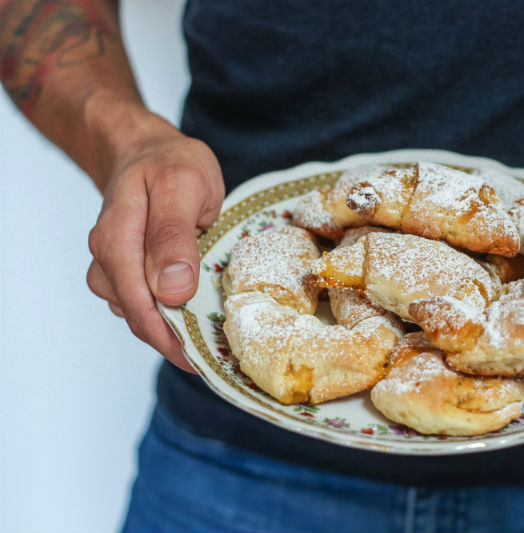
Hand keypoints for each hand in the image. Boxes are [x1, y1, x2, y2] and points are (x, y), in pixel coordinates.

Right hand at [86, 118, 224, 371]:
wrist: (147, 150)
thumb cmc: (169, 163)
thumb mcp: (183, 185)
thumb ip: (174, 235)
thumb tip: (171, 291)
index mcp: (117, 239)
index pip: (138, 303)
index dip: (170, 337)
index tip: (204, 358)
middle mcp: (108, 259)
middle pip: (138, 316)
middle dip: (176, 343)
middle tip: (219, 360)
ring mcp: (115, 268)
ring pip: (141, 315)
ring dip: (175, 333)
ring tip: (216, 344)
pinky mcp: (128, 272)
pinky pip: (146, 304)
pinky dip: (172, 317)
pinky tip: (200, 321)